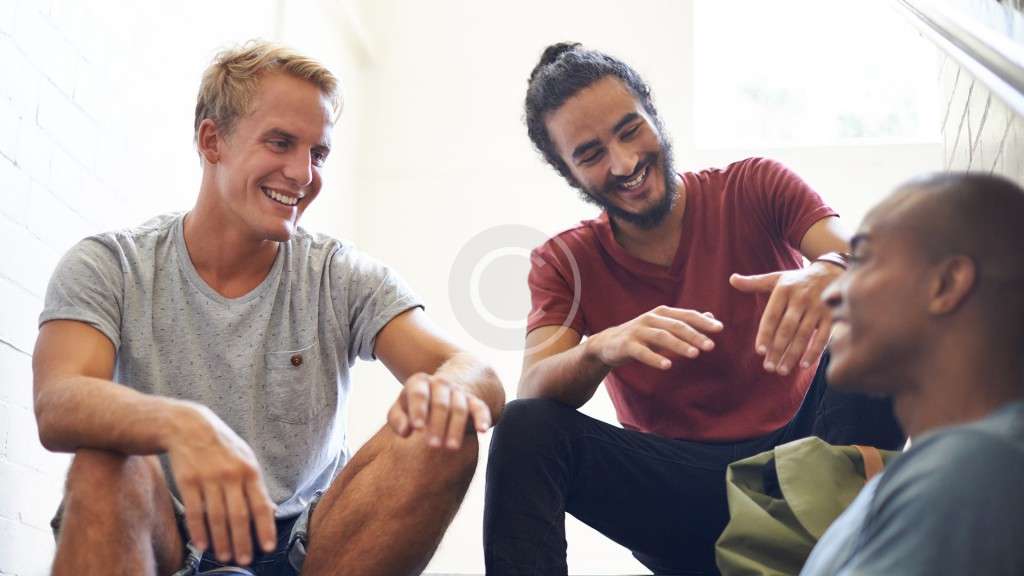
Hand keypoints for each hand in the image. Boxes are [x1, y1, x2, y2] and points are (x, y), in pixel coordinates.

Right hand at [166, 403, 276, 565]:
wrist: (188, 426)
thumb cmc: (222, 446)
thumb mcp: (246, 458)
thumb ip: (256, 486)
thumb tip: (271, 511)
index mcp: (250, 471)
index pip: (260, 505)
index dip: (265, 529)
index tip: (268, 548)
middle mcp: (231, 475)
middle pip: (238, 516)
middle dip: (242, 542)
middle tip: (244, 561)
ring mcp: (208, 478)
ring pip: (216, 517)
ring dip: (221, 541)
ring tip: (225, 557)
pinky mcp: (187, 481)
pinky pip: (194, 511)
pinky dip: (198, 531)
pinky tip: (202, 545)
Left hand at [388, 373, 491, 449]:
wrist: (442, 390)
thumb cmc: (415, 406)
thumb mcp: (400, 408)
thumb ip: (397, 419)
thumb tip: (405, 431)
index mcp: (419, 382)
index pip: (419, 394)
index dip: (419, 410)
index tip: (418, 427)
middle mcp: (440, 384)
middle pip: (441, 403)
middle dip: (438, 424)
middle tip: (433, 446)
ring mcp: (458, 392)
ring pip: (459, 408)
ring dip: (456, 428)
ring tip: (451, 448)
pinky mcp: (473, 401)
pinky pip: (480, 408)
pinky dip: (482, 418)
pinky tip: (482, 431)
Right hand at [585, 306, 723, 369]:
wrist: (608, 344)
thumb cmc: (641, 336)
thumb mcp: (663, 326)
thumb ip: (685, 322)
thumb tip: (711, 317)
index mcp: (662, 313)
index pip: (686, 315)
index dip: (702, 322)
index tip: (720, 329)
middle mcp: (650, 318)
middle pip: (676, 326)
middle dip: (694, 335)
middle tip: (711, 346)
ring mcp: (638, 331)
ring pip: (661, 337)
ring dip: (679, 345)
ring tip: (694, 354)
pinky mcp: (627, 345)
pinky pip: (642, 352)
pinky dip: (655, 358)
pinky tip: (667, 366)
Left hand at [730, 261, 842, 374]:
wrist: (832, 271)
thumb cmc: (797, 280)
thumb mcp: (776, 278)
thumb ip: (754, 282)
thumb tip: (731, 279)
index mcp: (784, 290)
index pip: (772, 316)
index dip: (765, 334)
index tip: (759, 352)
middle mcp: (801, 299)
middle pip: (787, 329)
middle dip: (777, 350)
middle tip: (768, 367)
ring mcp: (818, 308)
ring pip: (803, 335)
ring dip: (792, 355)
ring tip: (782, 370)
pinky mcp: (832, 316)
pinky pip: (823, 337)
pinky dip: (814, 352)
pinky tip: (803, 365)